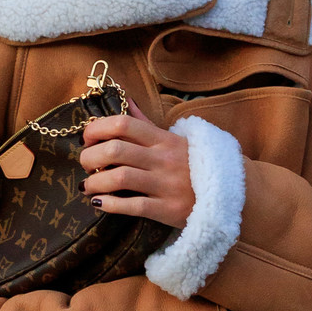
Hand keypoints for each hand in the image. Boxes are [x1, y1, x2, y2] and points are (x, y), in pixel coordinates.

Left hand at [81, 99, 193, 229]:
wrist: (226, 195)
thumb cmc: (193, 166)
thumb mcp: (173, 140)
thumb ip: (146, 124)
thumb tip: (125, 101)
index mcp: (163, 139)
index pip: (124, 124)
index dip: (97, 129)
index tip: (87, 138)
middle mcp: (163, 159)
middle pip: (115, 150)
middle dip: (90, 157)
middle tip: (85, 165)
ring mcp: (166, 185)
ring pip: (120, 178)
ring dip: (95, 183)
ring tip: (88, 187)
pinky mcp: (168, 209)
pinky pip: (132, 206)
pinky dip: (110, 205)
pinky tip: (100, 203)